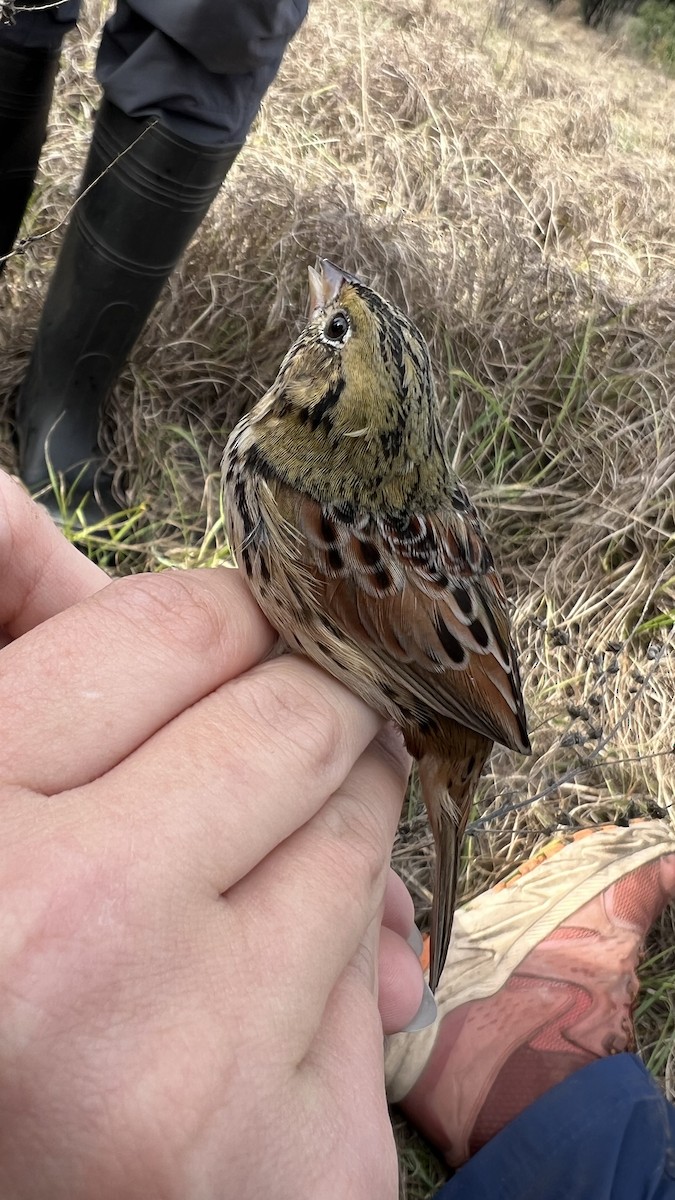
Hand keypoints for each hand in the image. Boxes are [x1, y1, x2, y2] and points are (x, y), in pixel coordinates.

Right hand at [0, 472, 423, 1199]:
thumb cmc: (2, 994)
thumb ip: (14, 649)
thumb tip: (5, 502)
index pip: (166, 628)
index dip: (222, 621)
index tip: (241, 637)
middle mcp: (72, 938)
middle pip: (291, 716)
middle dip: (302, 705)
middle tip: (279, 731)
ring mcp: (195, 1063)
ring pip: (358, 834)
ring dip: (329, 826)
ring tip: (243, 875)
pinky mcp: (299, 1168)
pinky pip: (379, 969)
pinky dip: (336, 954)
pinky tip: (255, 989)